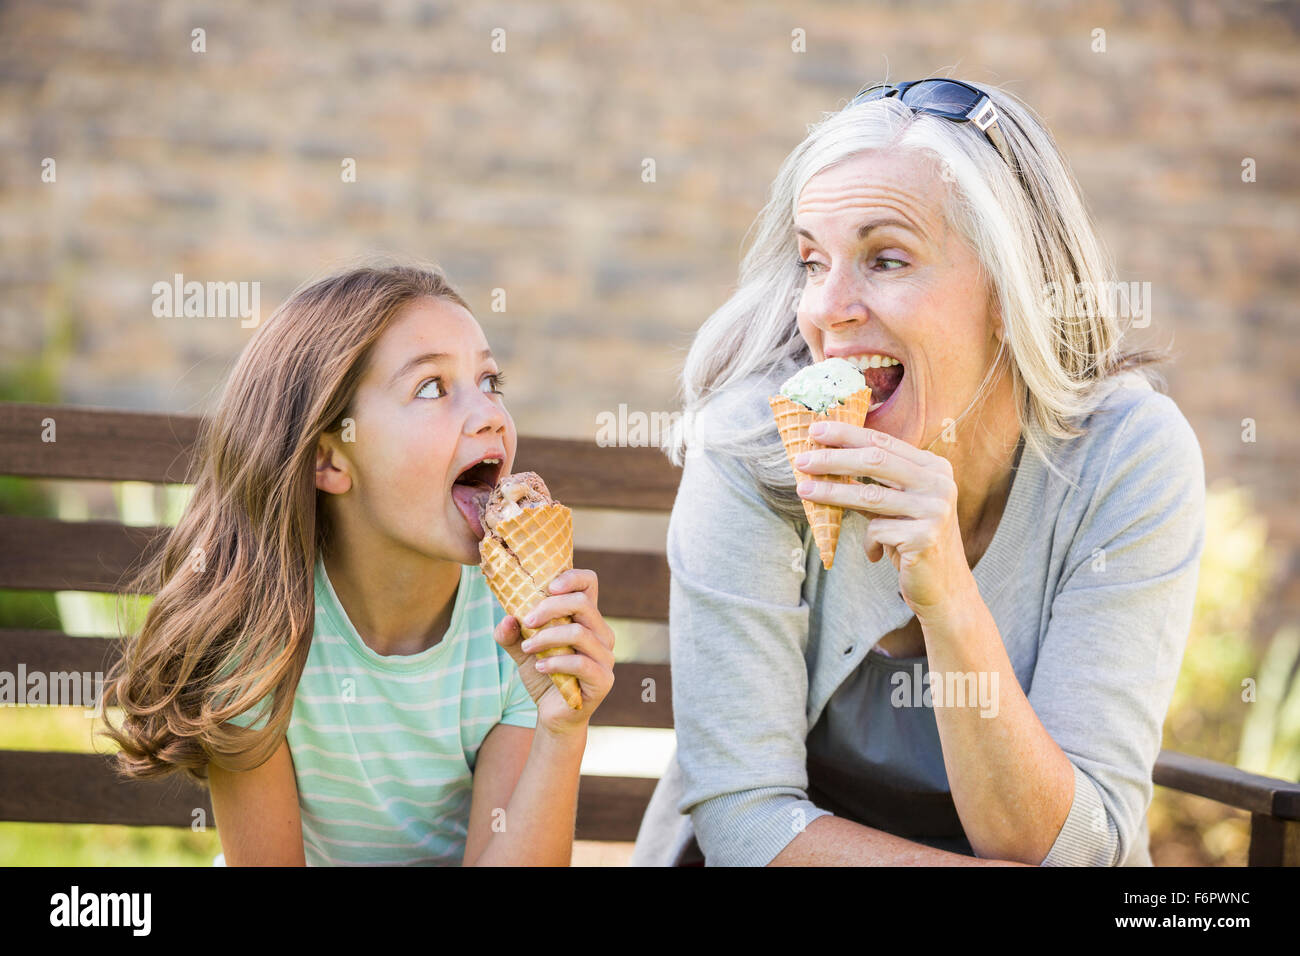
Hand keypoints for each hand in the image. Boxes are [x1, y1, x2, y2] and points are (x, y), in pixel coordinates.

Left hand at [491, 569, 614, 733]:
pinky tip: (539, 667)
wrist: (553, 715)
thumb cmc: (543, 675)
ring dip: (547, 637)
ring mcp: (606, 657)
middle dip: (550, 607)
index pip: (590, 583)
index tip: (547, 586)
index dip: (572, 577)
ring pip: (579, 632)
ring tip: (527, 648)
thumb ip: (511, 634)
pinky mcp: (603, 679)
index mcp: (586, 619)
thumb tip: (506, 618)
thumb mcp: (522, 650)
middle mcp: (601, 633)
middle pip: (583, 603)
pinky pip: (581, 663)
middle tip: (526, 620)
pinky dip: (555, 662)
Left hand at [793, 422, 971, 620]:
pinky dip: (868, 542)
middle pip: (875, 460)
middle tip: (801, 459)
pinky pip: (877, 531)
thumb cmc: (912, 542)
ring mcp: (935, 509)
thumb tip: (824, 459)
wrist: (944, 588)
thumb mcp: (896, 506)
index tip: (815, 429)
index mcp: (934, 467)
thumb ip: (873, 484)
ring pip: (870, 495)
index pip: (883, 442)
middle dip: (833, 458)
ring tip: (802, 490)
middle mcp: (939, 483)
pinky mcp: (925, 537)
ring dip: (831, 492)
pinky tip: (875, 554)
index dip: (847, 434)